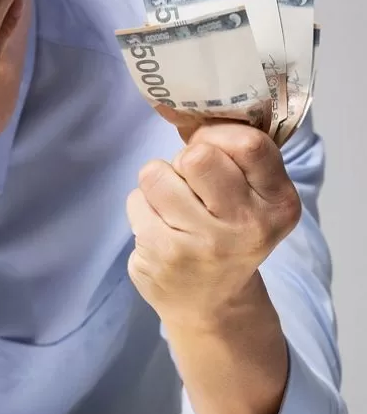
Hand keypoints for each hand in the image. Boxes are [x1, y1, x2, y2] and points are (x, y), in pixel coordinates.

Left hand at [126, 123, 301, 327]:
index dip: (216, 134)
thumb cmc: (229, 233)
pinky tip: (159, 229)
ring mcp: (201, 244)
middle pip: (195, 157)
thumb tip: (178, 109)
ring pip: (155, 174)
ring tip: (172, 207)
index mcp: (277, 203)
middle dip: (183, 161)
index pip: (247, 143)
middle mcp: (245, 225)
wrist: (212, 304)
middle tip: (189, 183)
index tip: (208, 146)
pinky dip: (141, 208)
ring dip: (157, 183)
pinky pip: (135, 200)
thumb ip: (234, 154)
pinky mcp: (162, 255)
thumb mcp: (254, 198)